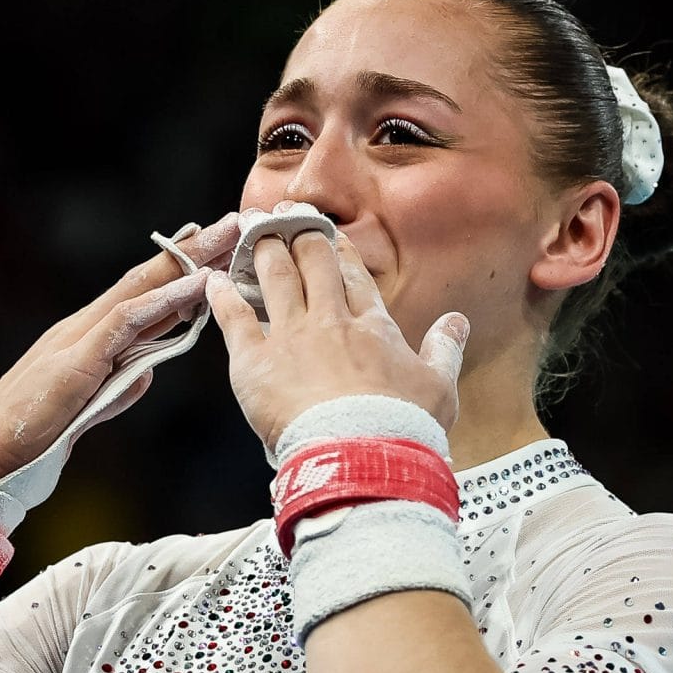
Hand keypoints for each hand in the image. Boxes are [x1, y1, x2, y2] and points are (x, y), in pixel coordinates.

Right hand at [0, 212, 241, 483]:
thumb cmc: (28, 435)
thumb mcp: (87, 409)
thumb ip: (117, 388)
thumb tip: (148, 372)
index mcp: (85, 338)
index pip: (139, 294)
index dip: (176, 268)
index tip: (211, 244)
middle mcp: (82, 328)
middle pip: (144, 280)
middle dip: (190, 250)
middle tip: (231, 222)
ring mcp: (77, 340)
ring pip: (139, 290)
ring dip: (185, 264)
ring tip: (222, 239)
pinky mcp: (75, 361)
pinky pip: (125, 323)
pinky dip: (162, 303)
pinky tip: (193, 287)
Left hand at [204, 228, 466, 451]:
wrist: (361, 455)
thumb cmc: (402, 427)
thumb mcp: (438, 385)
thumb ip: (446, 348)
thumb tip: (458, 322)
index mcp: (373, 325)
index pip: (354, 276)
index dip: (339, 251)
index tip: (327, 233)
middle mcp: (330, 320)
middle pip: (313, 262)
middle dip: (298, 234)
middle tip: (284, 216)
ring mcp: (291, 337)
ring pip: (275, 278)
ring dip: (264, 250)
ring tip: (252, 229)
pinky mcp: (255, 362)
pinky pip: (234, 319)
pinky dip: (222, 297)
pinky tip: (214, 281)